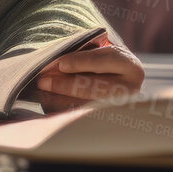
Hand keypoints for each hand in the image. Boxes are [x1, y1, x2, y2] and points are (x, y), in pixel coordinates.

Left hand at [19, 41, 144, 112]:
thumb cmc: (99, 60)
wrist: (111, 79)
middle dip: (66, 85)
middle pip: (96, 87)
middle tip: (43, 81)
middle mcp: (130, 90)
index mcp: (131, 66)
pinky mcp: (106, 121)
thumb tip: (55, 65)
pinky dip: (61, 110)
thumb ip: (81, 54)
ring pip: (87, 106)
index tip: (61, 64)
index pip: (107, 60)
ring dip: (60, 100)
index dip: (83, 62)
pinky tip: (47, 103)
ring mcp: (120, 109)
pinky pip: (80, 117)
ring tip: (42, 92)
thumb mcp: (97, 50)